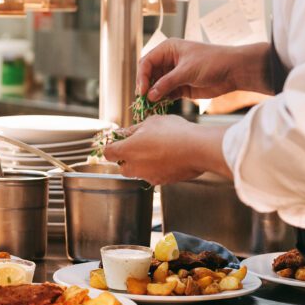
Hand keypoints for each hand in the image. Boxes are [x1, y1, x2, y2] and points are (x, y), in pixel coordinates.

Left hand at [103, 115, 230, 184]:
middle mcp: (135, 167)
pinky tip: (168, 157)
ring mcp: (149, 176)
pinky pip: (154, 175)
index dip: (111, 146)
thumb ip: (134, 129)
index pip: (108, 152)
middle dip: (127, 158)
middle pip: (122, 167)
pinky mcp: (163, 181)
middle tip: (138, 145)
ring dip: (142, 164)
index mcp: (128, 150)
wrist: (197, 149)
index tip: (117, 140)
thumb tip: (124, 132)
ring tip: (157, 150)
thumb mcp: (151, 122)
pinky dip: (157, 168)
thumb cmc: (173, 132)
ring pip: (139, 172)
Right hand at [136, 38, 271, 101]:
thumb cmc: (211, 62)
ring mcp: (174, 74)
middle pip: (149, 75)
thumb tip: (150, 95)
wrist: (233, 71)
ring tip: (149, 106)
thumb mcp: (187, 71)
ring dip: (153, 96)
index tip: (143, 91)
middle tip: (144, 101)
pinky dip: (162, 100)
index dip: (142, 76)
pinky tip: (159, 106)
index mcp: (168, 49)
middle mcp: (169, 61)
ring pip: (156, 86)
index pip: (147, 62)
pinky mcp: (181, 86)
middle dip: (146, 87)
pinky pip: (166, 94)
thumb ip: (167, 83)